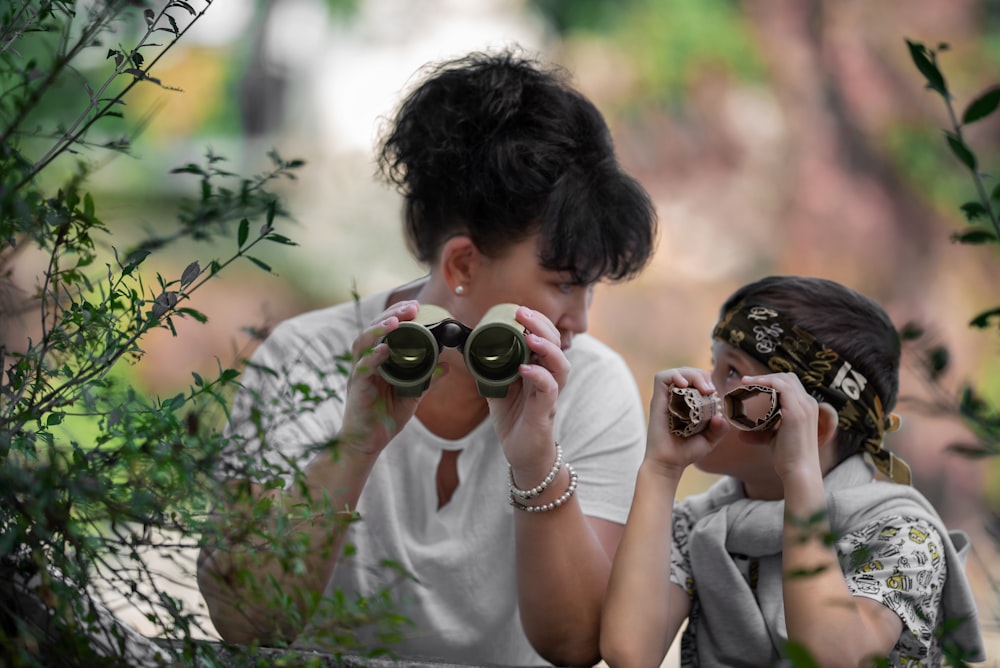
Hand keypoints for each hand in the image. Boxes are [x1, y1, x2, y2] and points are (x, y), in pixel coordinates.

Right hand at [339, 300, 423, 454]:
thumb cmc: (385, 417)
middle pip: (373, 330)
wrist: (367, 444)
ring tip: (396, 321)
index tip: (416, 306)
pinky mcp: (356, 388)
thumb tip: (446, 365)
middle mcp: (365, 362)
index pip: (384, 330)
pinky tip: (384, 350)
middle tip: (411, 307)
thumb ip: (426, 379)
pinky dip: (373, 358)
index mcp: (378, 360)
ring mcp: (358, 373)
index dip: (398, 315)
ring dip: (379, 330)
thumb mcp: (411, 395)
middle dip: (391, 315)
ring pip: (362, 343)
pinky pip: (362, 369)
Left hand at [489, 306, 568, 472]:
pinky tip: (525, 369)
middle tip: (523, 314)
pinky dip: (539, 376)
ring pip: (560, 366)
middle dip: (541, 326)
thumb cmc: (514, 418)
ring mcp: (550, 395)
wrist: (522, 453)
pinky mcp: (546, 412)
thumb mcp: (498, 387)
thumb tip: (469, 347)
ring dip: (547, 348)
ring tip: (531, 337)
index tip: (519, 310)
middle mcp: (549, 378)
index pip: (546, 338)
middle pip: (557, 345)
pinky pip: (549, 390)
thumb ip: (490, 368)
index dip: (536, 322)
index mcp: (539, 368)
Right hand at [646, 368, 725, 476]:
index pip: (697, 380)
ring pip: (677, 372)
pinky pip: (662, 378)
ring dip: (692, 375)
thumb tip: (720, 416)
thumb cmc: (686, 452)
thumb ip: (720, 428)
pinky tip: (684, 385)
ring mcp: (666, 398)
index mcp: (688, 403)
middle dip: (702, 376)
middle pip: (688, 373)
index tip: (715, 394)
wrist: (668, 463)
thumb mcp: (710, 439)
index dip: (707, 381)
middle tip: (710, 390)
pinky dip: (675, 375)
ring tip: (702, 389)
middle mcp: (675, 398)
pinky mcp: (657, 400)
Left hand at [738, 372, 821, 479]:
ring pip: (783, 380)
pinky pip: (780, 387)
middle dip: (765, 378)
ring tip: (744, 383)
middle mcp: (808, 403)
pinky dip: (765, 383)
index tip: (750, 385)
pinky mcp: (796, 412)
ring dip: (762, 379)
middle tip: (745, 383)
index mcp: (807, 407)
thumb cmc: (787, 457)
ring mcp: (804, 406)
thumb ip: (760, 432)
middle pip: (787, 378)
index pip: (790, 384)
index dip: (771, 381)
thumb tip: (741, 434)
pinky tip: (751, 387)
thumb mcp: (773, 439)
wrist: (799, 472)